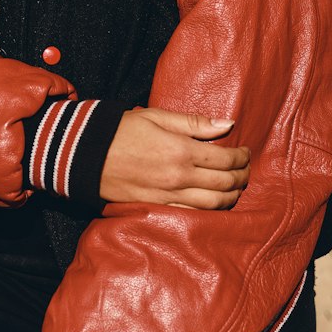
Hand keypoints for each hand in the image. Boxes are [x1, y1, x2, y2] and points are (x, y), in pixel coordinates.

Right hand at [99, 109, 248, 207]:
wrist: (85, 154)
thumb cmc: (121, 130)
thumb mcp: (156, 117)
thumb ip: (193, 123)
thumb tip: (227, 124)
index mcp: (181, 150)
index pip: (225, 159)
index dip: (241, 157)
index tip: (246, 152)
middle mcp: (179, 177)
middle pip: (224, 183)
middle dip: (241, 176)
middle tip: (246, 170)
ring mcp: (169, 196)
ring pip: (213, 204)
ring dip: (231, 196)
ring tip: (236, 187)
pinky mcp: (158, 207)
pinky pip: (193, 214)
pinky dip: (210, 210)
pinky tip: (215, 202)